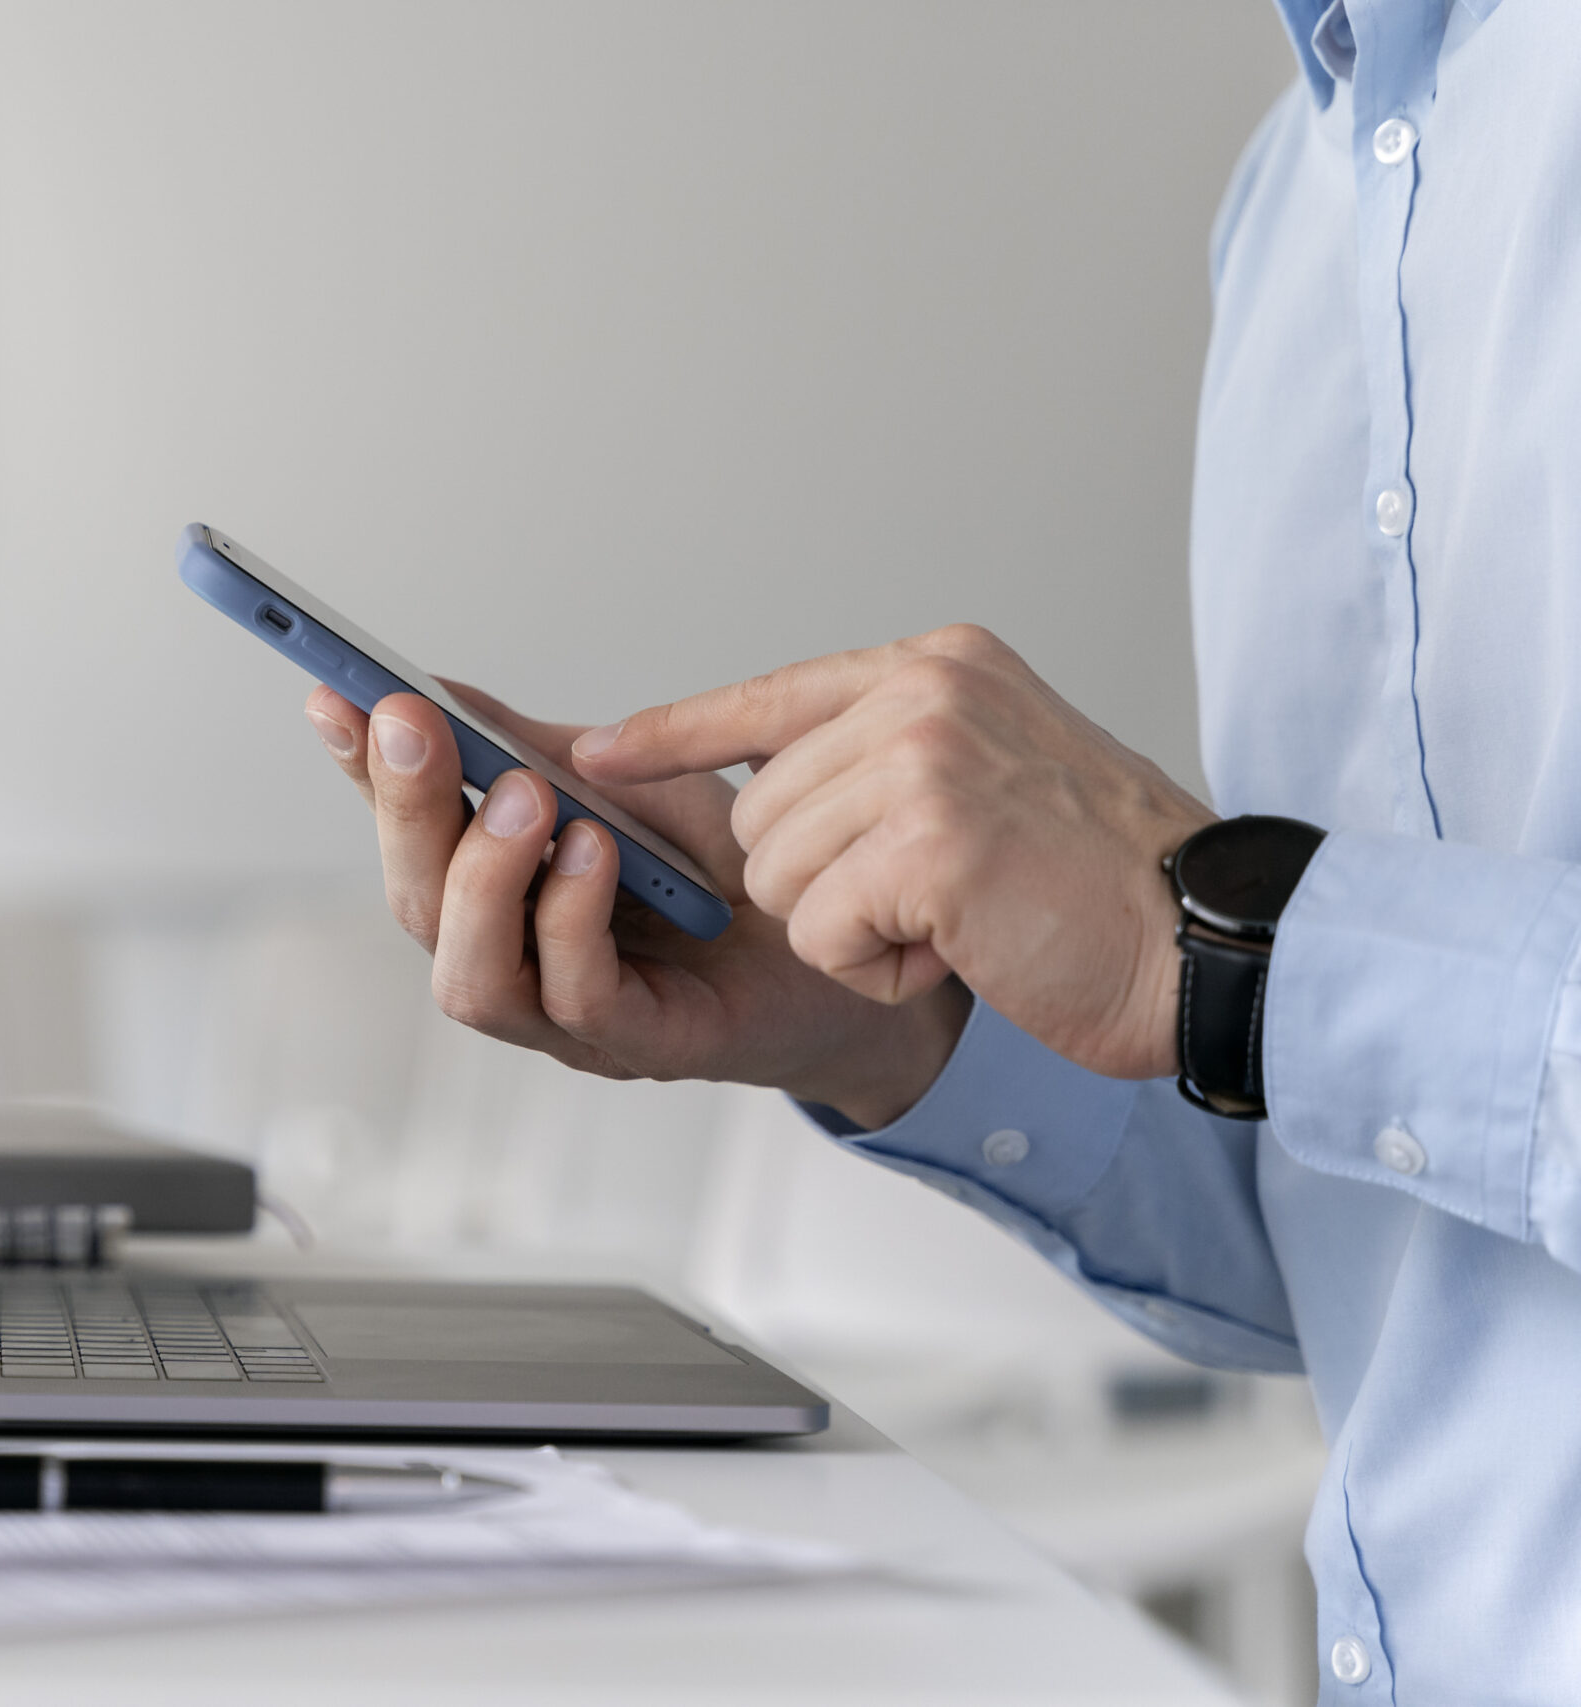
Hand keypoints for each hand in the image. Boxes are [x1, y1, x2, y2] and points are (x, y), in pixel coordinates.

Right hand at [304, 679, 972, 1127]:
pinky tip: (593, 852)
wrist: (854, 945)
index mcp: (501, 893)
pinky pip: (575, 997)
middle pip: (416, 906)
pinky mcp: (642, 1045)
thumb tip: (438, 691)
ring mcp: (569, 1018)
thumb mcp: (633, 784)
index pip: (404, 833)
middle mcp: (516, 960)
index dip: (361, 770)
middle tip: (410, 722)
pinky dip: (569, 919)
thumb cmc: (737, 876)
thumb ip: (537, 749)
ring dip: (483, 878)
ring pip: (471, 975)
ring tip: (525, 799)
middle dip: (405, 809)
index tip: (334, 693)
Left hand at [570, 624, 1214, 1081]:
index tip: (597, 754)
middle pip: (758, 811)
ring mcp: (923, 761)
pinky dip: (874, 967)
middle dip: (817, 881)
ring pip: (776, 874)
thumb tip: (761, 780)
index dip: (676, 736)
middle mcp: (923, 693)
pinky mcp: (923, 844)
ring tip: (954, 918)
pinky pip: (816, 930)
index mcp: (937, 664)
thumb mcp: (992, 769)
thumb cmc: (1103, 881)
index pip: (768, 695)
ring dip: (850, 927)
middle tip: (933, 895)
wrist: (1210, 942)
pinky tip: (958, 950)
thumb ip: (886, 753)